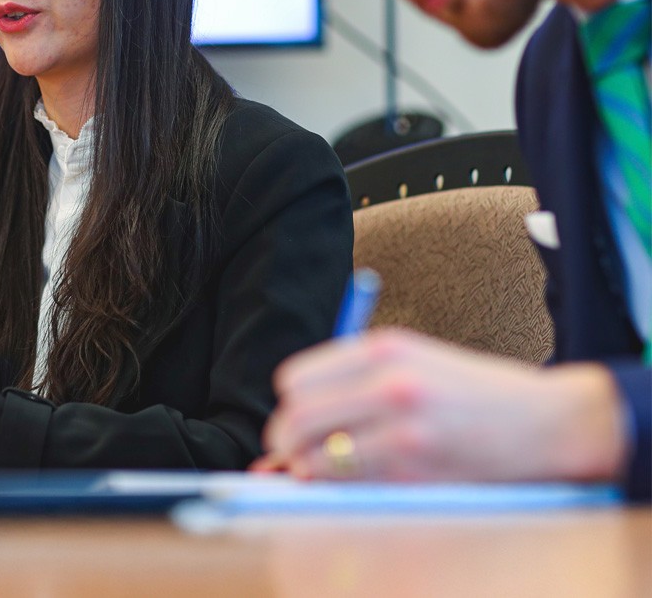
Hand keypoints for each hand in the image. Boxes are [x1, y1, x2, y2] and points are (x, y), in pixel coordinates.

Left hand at [263, 328, 626, 482]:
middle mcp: (388, 382)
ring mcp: (402, 426)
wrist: (550, 421)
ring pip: (317, 457)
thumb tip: (294, 419)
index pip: (296, 379)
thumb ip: (357, 382)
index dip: (288, 407)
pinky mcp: (417, 467)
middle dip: (286, 444)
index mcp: (383, 349)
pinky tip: (359, 482)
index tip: (294, 424)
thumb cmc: (478, 395)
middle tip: (293, 457)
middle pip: (297, 418)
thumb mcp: (416, 364)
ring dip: (310, 471)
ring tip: (326, 472)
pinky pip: (352, 483)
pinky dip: (342, 488)